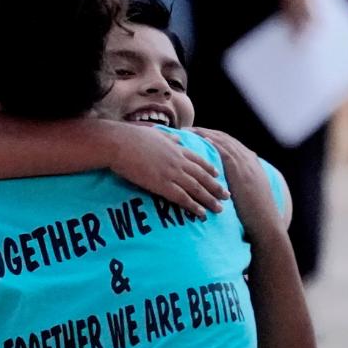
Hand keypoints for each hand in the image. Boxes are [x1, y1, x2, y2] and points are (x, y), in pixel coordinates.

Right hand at [111, 125, 228, 218]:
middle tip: (227, 196)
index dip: (210, 169)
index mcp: (176, 148)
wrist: (120, 143)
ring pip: (197, 189)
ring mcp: (172, 174)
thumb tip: (178, 138)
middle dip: (216, 187)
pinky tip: (201, 213)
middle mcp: (178, 161)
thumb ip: (169, 137)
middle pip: (202, 177)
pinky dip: (194, 206)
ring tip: (219, 209)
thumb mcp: (155, 133)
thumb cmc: (132, 137)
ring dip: (209, 200)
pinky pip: (182, 198)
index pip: (198, 160)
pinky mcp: (162, 185)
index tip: (218, 175)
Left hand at [188, 127, 282, 241]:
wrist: (265, 222)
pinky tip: (201, 138)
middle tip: (189, 128)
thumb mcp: (247, 194)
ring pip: (223, 141)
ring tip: (190, 130)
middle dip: (206, 132)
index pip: (229, 144)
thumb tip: (224, 185)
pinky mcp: (241, 170)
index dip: (213, 137)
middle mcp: (248, 159)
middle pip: (224, 139)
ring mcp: (245, 163)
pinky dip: (213, 142)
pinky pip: (225, 151)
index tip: (199, 133)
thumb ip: (237, 184)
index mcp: (250, 162)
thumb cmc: (254, 214)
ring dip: (205, 133)